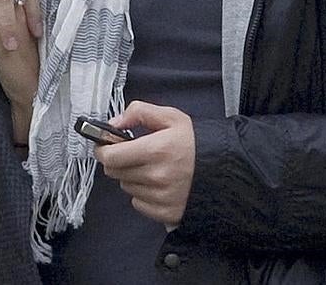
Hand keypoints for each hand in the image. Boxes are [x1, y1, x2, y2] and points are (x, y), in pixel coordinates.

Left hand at [94, 101, 194, 227]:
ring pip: (125, 187)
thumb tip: (114, 123)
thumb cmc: (194, 142)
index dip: (102, 150)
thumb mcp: (170, 116)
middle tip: (131, 153)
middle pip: (115, 172)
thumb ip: (139, 112)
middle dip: (117, 161)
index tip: (103, 145)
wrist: (223, 169)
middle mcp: (157, 176)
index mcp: (156, 149)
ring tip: (149, 167)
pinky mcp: (166, 213)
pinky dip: (141, 194)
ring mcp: (162, 197)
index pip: (111, 157)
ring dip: (130, 176)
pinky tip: (156, 183)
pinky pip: (138, 204)